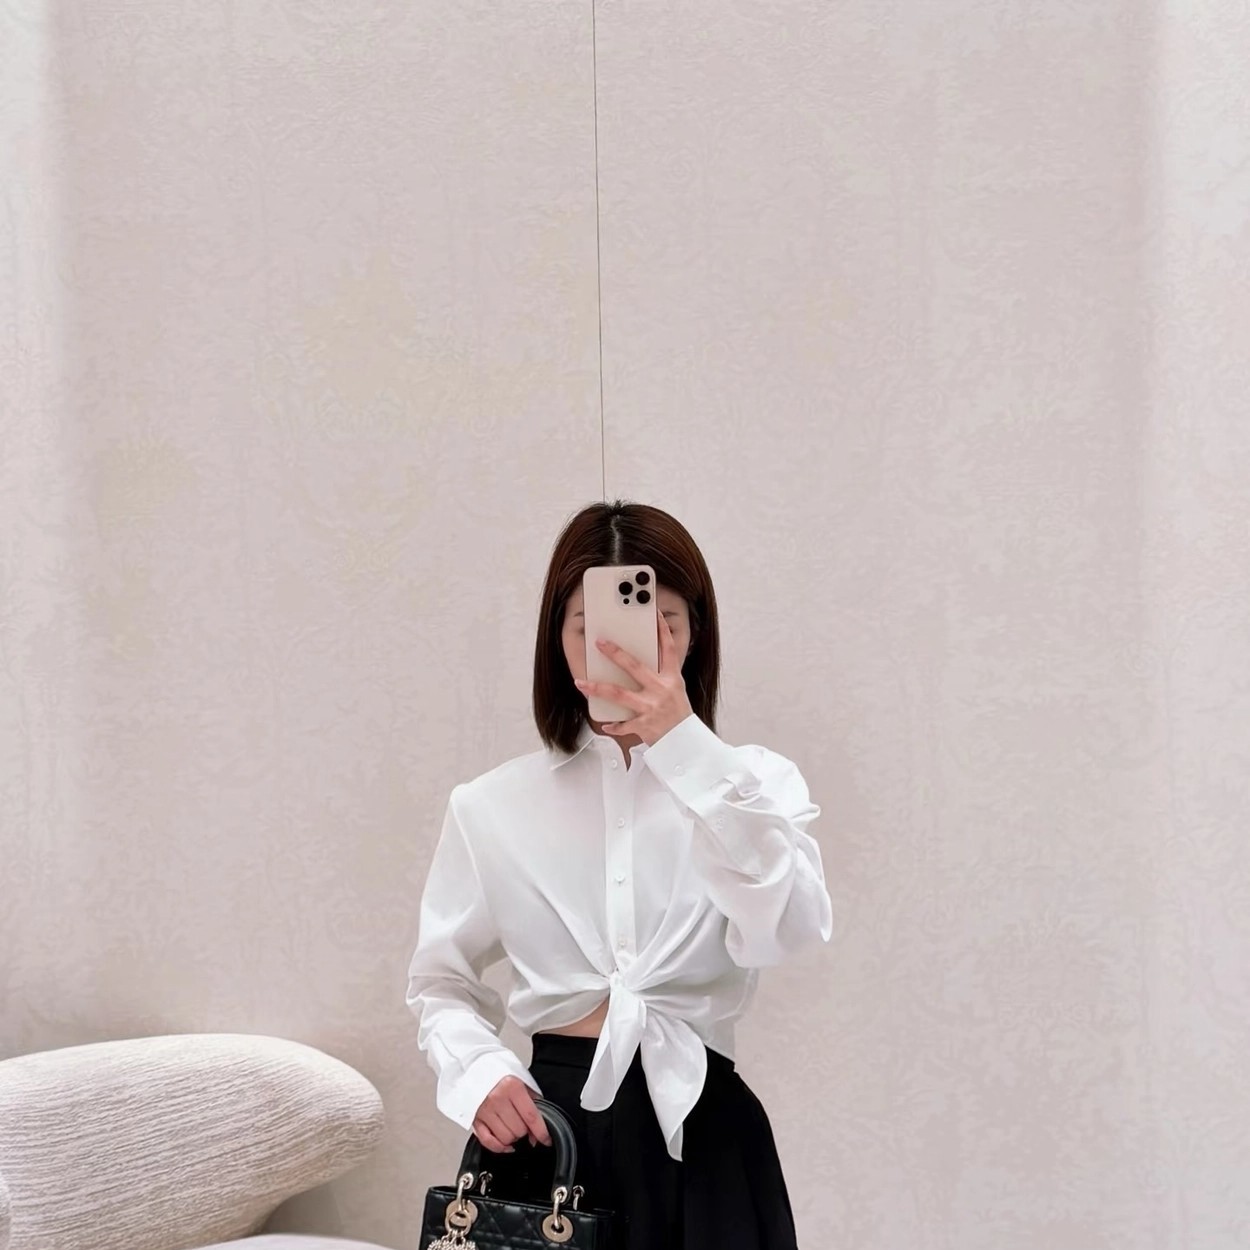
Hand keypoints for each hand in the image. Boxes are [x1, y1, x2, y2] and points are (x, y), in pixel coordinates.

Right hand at [473, 1076, 551, 1154]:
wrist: (476, 1068)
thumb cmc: (500, 1075)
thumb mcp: (521, 1081)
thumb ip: (533, 1102)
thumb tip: (536, 1130)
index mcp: (512, 1087)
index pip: (531, 1116)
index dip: (541, 1132)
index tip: (546, 1140)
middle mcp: (497, 1098)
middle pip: (519, 1130)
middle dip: (525, 1131)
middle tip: (523, 1124)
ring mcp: (484, 1110)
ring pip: (505, 1138)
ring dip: (513, 1138)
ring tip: (512, 1127)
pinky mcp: (474, 1119)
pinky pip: (488, 1142)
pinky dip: (499, 1147)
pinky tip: (505, 1144)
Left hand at [574, 610, 693, 745]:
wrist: (686, 743)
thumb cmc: (678, 714)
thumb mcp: (676, 690)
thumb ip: (660, 676)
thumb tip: (638, 661)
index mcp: (672, 679)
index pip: (669, 649)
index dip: (663, 630)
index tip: (655, 614)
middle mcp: (661, 690)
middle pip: (634, 666)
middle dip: (615, 653)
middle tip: (600, 642)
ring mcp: (652, 707)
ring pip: (619, 694)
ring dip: (597, 688)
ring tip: (580, 682)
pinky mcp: (645, 725)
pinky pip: (623, 725)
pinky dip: (613, 726)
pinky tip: (605, 725)